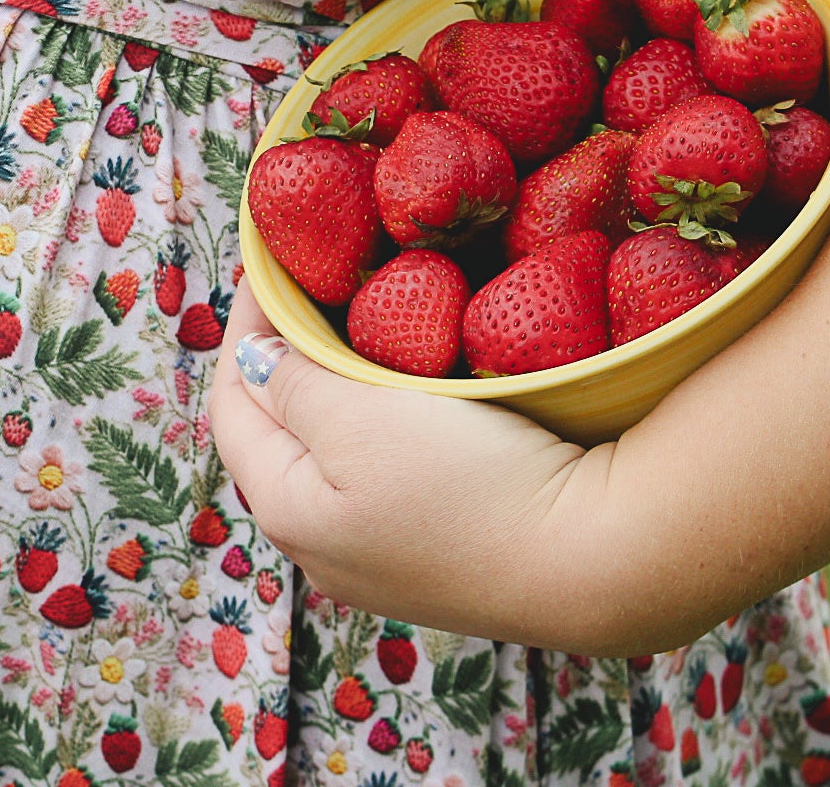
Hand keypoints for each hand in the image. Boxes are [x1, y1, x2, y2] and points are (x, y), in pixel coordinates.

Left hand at [208, 276, 588, 645]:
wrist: (597, 562)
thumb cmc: (470, 482)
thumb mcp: (360, 417)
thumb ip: (293, 384)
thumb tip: (253, 358)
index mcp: (288, 512)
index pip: (232, 405)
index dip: (243, 327)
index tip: (269, 266)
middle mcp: (322, 549)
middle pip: (278, 434)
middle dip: (285, 360)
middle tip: (311, 291)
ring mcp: (382, 562)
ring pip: (333, 457)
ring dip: (334, 393)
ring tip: (358, 332)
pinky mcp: (440, 558)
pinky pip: (383, 477)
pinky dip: (380, 426)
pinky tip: (412, 398)